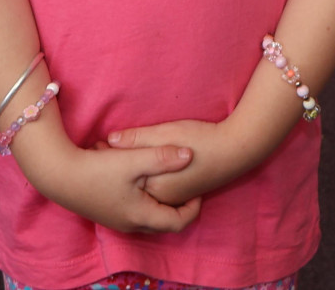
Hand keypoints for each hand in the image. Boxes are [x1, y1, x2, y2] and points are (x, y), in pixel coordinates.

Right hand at [13, 133, 202, 234]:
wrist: (58, 176)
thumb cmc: (96, 170)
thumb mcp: (133, 160)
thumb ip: (163, 157)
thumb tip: (190, 155)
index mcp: (141, 215)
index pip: (178, 222)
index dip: (193, 208)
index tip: (199, 191)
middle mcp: (131, 224)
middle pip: (164, 222)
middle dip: (179, 207)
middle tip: (189, 188)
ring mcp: (117, 221)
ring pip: (149, 218)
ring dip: (161, 203)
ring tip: (169, 182)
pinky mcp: (107, 213)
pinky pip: (136, 213)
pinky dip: (146, 201)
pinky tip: (143, 181)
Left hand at [108, 117, 267, 207]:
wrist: (238, 150)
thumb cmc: (202, 140)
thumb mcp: (166, 134)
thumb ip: (137, 139)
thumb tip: (110, 140)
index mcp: (154, 187)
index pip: (120, 176)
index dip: (105, 160)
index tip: (96, 146)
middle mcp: (161, 199)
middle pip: (127, 188)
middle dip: (114, 170)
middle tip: (101, 149)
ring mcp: (173, 198)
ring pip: (140, 191)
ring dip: (129, 176)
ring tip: (118, 154)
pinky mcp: (182, 194)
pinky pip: (154, 192)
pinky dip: (144, 179)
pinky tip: (143, 161)